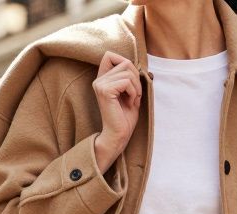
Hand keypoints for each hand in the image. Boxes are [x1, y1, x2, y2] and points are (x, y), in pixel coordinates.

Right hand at [92, 50, 141, 170]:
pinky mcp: (105, 91)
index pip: (109, 55)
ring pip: (128, 72)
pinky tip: (131, 103)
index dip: (125, 61)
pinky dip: (134, 92)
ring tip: (133, 100)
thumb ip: (129, 77)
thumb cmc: (125, 118)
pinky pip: (127, 82)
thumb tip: (138, 64)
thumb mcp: (130, 93)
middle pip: (125, 62)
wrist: (119, 135)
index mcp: (103, 79)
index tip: (131, 80)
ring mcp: (100, 85)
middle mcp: (99, 80)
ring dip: (137, 87)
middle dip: (136, 78)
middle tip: (136, 95)